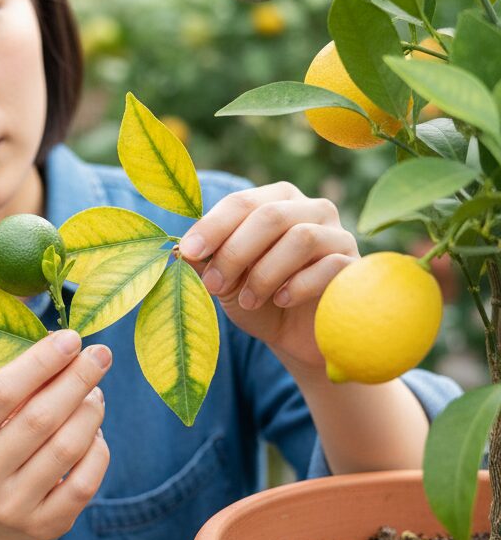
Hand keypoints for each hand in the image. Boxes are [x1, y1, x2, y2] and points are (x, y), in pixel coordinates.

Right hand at [0, 330, 110, 539]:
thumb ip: (20, 384)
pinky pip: (85, 481)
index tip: (72, 338)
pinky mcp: (43, 527)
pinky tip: (95, 433)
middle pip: (39, 419)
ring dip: (90, 412)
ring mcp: (11, 507)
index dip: (40, 362)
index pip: (1, 393)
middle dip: (76, 380)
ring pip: (67, 448)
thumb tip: (66, 344)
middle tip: (100, 355)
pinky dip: (98, 449)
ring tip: (96, 393)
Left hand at [176, 181, 359, 371]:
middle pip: (270, 216)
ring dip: (264, 272)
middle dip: (235, 251)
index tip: (188, 251)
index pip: (241, 202)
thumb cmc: (257, 299)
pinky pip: (329, 266)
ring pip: (301, 238)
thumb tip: (182, 249)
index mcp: (275, 201)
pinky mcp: (356, 265)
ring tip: (246, 300)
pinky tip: (280, 301)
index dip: (213, 226)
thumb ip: (206, 261)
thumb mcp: (224, 281)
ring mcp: (338, 235)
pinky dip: (297, 285)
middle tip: (212, 283)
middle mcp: (310, 209)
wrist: (296, 338)